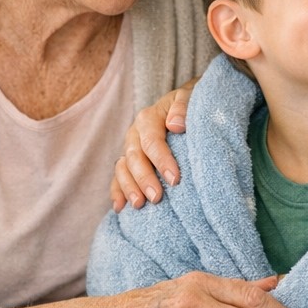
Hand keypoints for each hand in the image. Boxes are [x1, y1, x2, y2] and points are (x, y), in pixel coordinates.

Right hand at [110, 77, 197, 210]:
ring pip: (122, 169)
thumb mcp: (190, 98)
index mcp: (148, 118)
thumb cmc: (191, 105)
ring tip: (139, 205)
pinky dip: (117, 192)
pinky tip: (121, 208)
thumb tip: (176, 125)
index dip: (162, 160)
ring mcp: (129, 148)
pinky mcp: (128, 162)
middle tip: (157, 197)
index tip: (175, 179)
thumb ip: (183, 107)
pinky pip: (118, 177)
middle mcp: (135, 134)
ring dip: (129, 188)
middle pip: (134, 158)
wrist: (185, 106)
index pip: (152, 141)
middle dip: (144, 179)